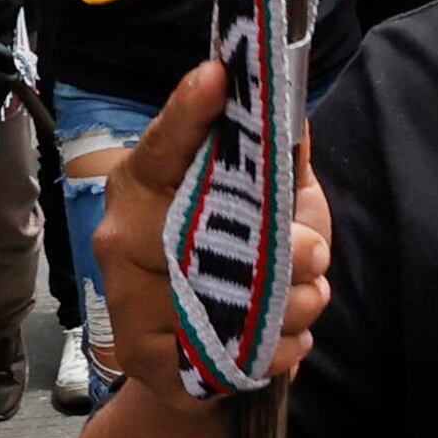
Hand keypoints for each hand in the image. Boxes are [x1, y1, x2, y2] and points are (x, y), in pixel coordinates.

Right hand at [94, 62, 332, 397]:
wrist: (201, 361)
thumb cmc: (240, 266)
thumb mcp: (271, 205)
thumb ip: (279, 162)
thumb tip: (293, 112)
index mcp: (143, 184)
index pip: (164, 145)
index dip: (188, 114)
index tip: (217, 76)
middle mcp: (121, 236)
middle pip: (204, 231)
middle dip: (283, 248)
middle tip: (316, 254)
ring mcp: (126, 299)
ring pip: (224, 300)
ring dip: (289, 306)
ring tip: (304, 302)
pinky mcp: (143, 358)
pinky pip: (227, 354)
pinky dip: (274, 351)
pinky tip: (284, 341)